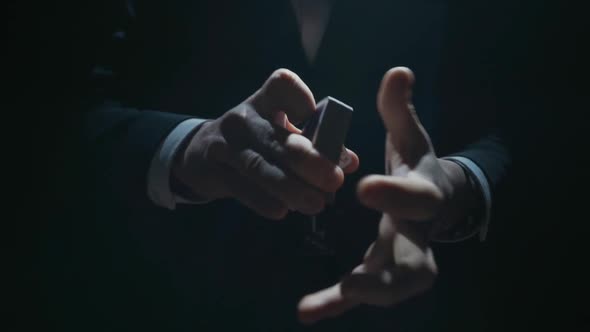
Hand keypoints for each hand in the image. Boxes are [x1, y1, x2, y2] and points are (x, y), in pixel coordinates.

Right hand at [172, 69, 358, 218]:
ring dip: (290, 187)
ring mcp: (226, 144)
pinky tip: (283, 210)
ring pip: (259, 166)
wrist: (202, 154)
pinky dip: (263, 200)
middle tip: (334, 180)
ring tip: (316, 203)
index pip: (284, 86)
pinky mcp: (214, 170)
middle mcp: (244, 118)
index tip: (317, 121)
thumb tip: (350, 162)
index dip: (302, 101)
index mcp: (266, 99)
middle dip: (308, 160)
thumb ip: (316, 144)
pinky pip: (241, 187)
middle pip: (276, 137)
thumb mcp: (281, 132)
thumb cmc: (257, 141)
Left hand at [298, 67, 476, 323]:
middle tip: (358, 281)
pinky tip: (306, 311)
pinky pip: (360, 292)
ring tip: (325, 303)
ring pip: (391, 286)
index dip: (396, 195)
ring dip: (363, 296)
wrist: (433, 200)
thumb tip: (398, 71)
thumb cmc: (416, 166)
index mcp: (423, 194)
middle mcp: (416, 233)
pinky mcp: (379, 271)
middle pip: (416, 263)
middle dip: (390, 272)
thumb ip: (399, 110)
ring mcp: (399, 257)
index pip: (418, 198)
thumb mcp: (409, 136)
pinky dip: (335, 303)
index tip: (363, 187)